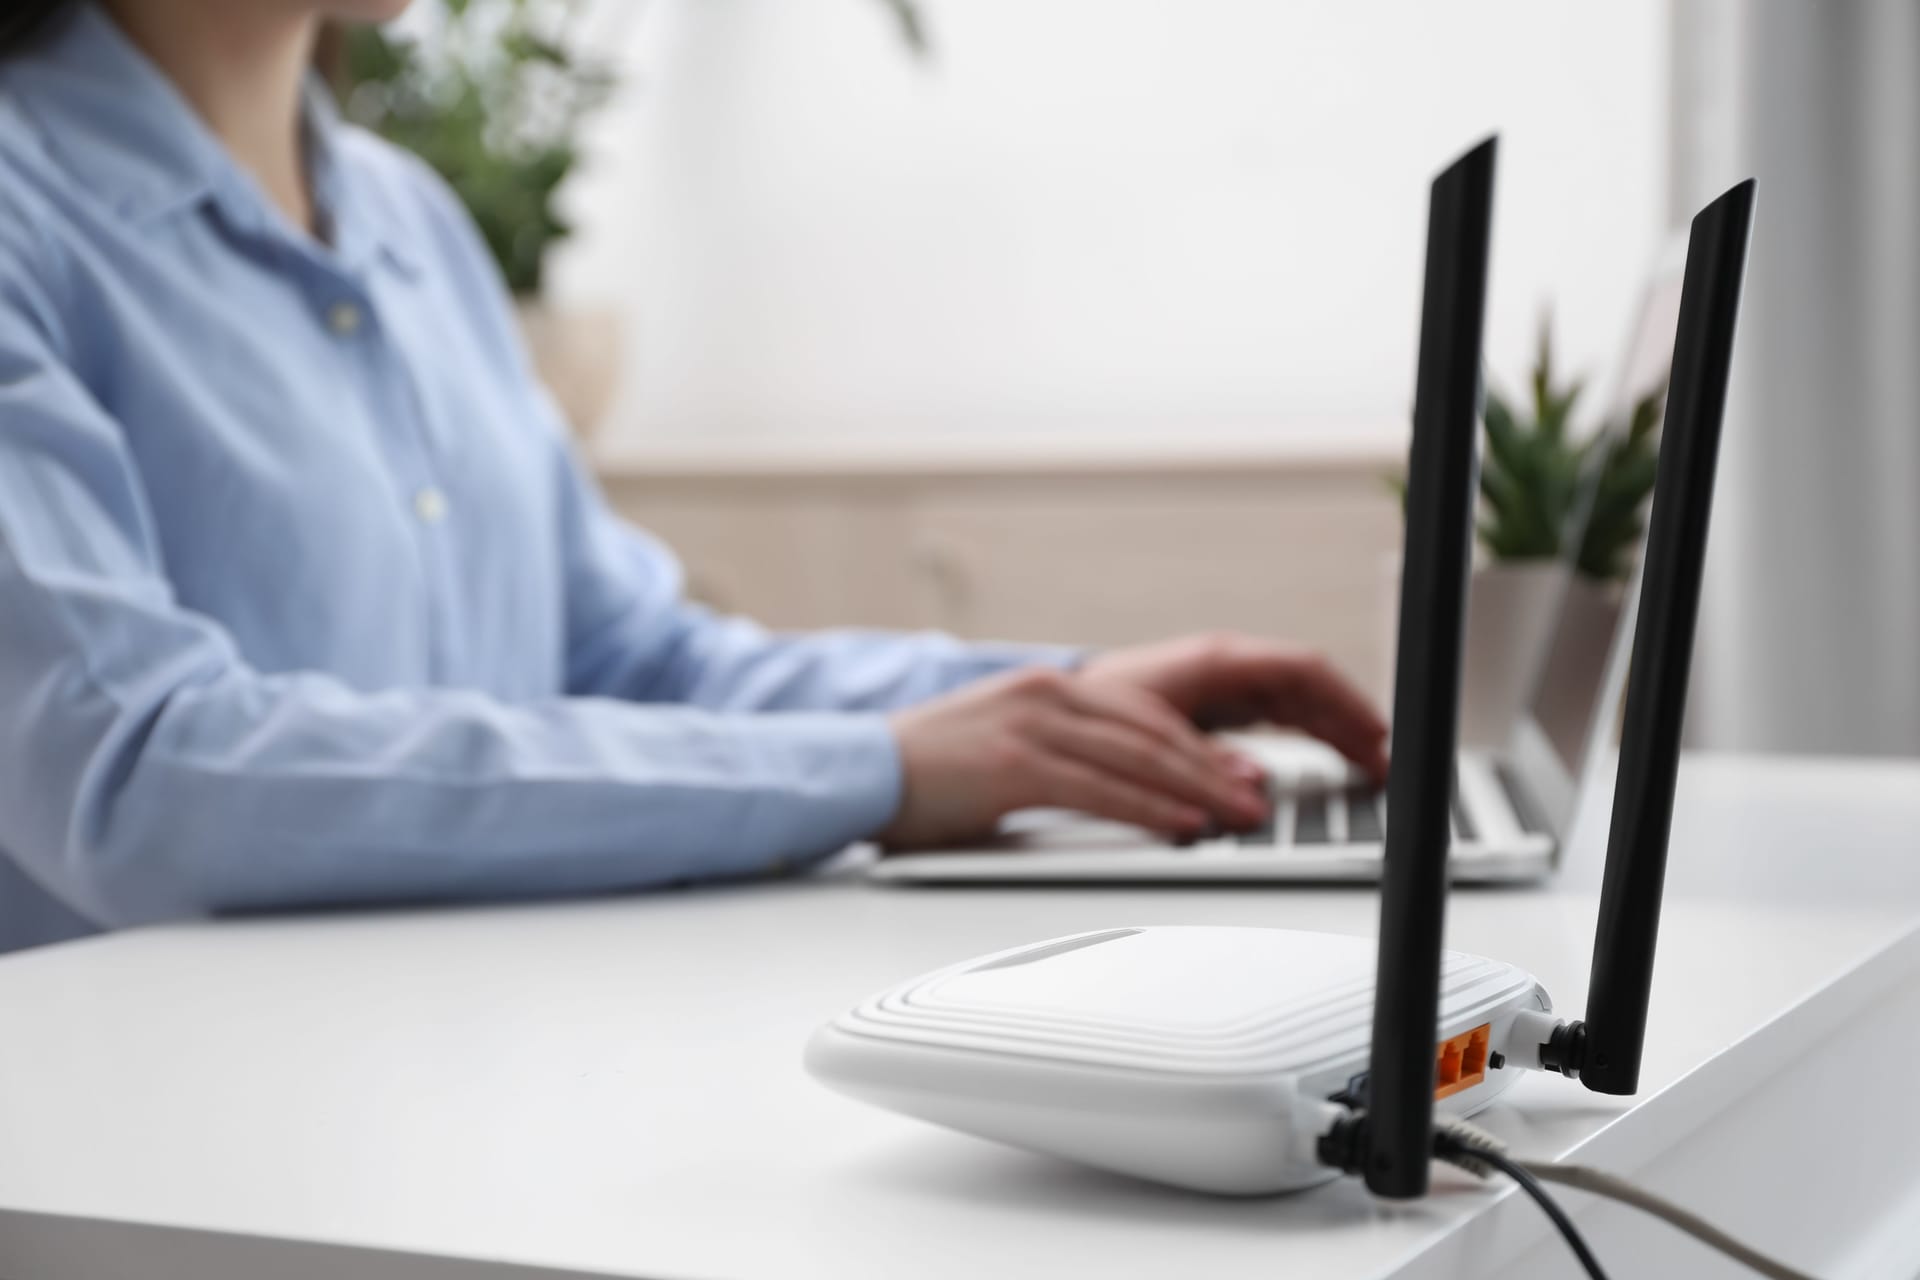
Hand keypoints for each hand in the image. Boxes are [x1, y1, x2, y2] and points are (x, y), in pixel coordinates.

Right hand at [875, 666, 1269, 850]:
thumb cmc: (927, 774)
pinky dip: (1148, 810)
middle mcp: (1046, 695)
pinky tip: (1180, 827)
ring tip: (1236, 817)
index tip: (1240, 774)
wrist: (857, 773)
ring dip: (1196, 791)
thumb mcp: (1007, 745)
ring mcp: (1030, 726)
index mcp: (1048, 687)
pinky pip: (1098, 790)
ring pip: (1137, 758)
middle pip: (1153, 731)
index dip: (1200, 746)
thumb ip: (1065, 755)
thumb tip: (1126, 790)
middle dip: (1213, 769)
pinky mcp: (1013, 765)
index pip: (1145, 714)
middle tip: (1256, 800)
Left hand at [1081, 632, 1389, 782]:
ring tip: (1372, 766)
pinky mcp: (1222, 705)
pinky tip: (1334, 759)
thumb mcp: (1150, 735)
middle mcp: (1229, 668)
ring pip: (1301, 703)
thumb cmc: (1098, 711)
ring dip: (1338, 730)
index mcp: (1217, 661)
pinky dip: (1313, 736)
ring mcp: (1228, 685)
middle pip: (1311, 688)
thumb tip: (1254, 782)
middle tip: (1386, 762)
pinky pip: (1282, 716)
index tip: (1377, 733)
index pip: (1302, 670)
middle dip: (1352, 720)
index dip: (1346, 700)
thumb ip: (1202, 760)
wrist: (1062, 711)